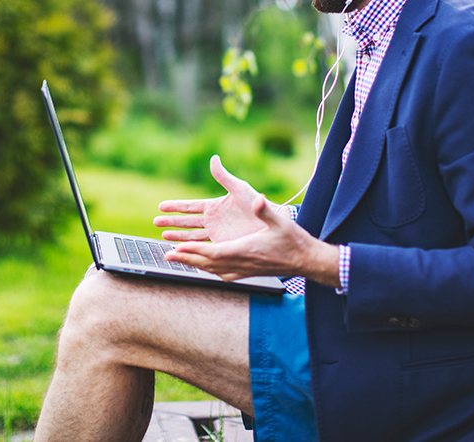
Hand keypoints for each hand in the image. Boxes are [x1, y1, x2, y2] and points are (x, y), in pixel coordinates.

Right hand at [155, 155, 277, 243]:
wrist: (269, 222)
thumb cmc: (256, 203)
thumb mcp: (238, 188)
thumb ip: (223, 176)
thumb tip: (214, 159)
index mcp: (214, 205)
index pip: (190, 206)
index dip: (175, 206)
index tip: (161, 206)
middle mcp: (212, 219)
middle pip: (186, 221)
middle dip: (171, 221)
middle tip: (156, 221)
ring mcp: (216, 233)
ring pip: (191, 234)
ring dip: (177, 235)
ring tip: (163, 236)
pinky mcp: (222, 244)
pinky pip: (202, 246)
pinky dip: (190, 248)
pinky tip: (180, 249)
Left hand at [163, 192, 340, 286]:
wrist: (306, 260)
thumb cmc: (294, 240)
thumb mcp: (280, 221)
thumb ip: (265, 210)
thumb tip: (257, 199)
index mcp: (245, 250)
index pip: (213, 253)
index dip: (194, 251)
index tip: (178, 248)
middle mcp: (242, 263)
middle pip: (208, 263)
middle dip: (186, 259)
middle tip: (167, 255)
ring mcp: (245, 270)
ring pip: (214, 270)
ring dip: (195, 265)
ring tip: (180, 261)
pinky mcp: (249, 273)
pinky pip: (224, 275)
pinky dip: (211, 272)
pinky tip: (206, 270)